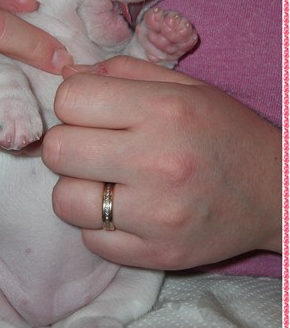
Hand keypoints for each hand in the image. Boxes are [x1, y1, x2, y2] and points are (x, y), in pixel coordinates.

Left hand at [42, 56, 281, 269]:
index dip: (73, 104)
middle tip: (95, 148)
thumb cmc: (225, 131)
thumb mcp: (184, 87)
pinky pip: (90, 240)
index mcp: (163, 110)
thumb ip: (122, 72)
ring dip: (77, 188)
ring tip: (107, 182)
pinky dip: (99, 225)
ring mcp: (157, 216)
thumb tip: (64, 75)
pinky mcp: (157, 255)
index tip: (91, 113)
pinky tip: (125, 211)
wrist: (276, 192)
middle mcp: (158, 162)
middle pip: (58, 150)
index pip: (69, 99)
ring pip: (65, 200)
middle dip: (69, 145)